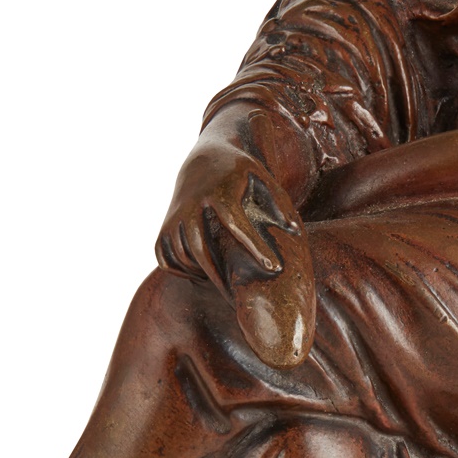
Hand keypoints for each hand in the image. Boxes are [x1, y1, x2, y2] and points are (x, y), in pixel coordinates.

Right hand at [158, 137, 315, 368]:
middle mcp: (191, 203)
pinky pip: (165, 258)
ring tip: (224, 285)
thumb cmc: (241, 173)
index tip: (274, 267)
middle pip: (202, 249)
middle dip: (222, 277)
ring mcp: (174, 216)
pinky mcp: (163, 226)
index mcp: (219, 192)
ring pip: (183, 256)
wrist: (205, 159)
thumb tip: (294, 232)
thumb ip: (279, 203)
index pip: (236, 224)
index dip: (256, 247)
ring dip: (202, 275)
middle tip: (241, 297)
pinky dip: (180, 271)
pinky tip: (200, 275)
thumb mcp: (263, 178)